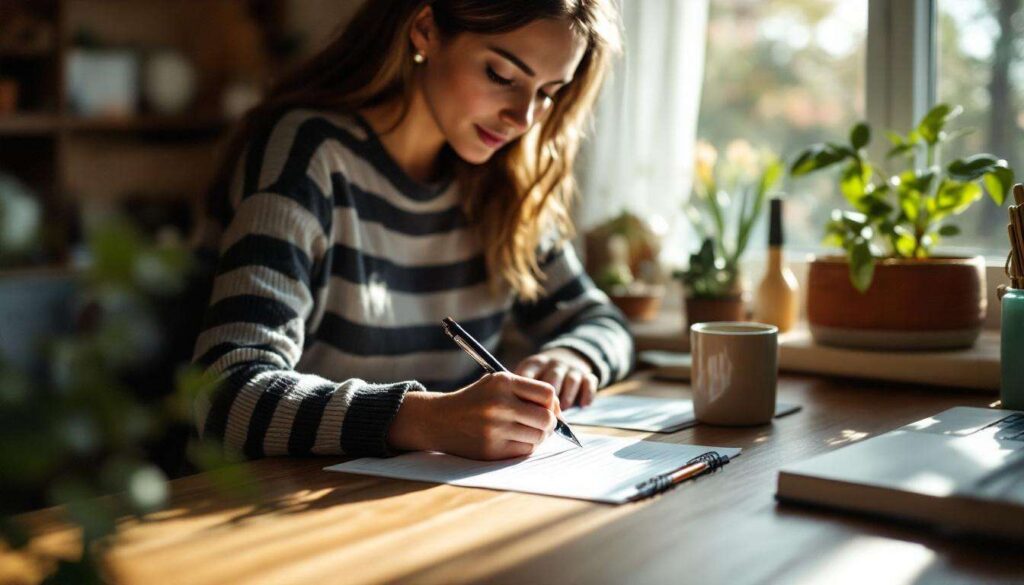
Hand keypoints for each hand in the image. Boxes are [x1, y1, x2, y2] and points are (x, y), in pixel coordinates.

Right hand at [388, 372, 559, 460]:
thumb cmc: (476, 400)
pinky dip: (525, 447)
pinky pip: (524, 451)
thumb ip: (526, 391)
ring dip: (538, 437)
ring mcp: (495, 428)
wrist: (440, 419)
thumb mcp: (495, 384)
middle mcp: (499, 404)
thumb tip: (559, 413)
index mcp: (502, 382)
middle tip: (544, 425)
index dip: (554, 403)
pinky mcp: (491, 449)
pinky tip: (514, 440)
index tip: (551, 409)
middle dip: (550, 423)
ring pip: (538, 437)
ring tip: (527, 432)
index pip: (547, 393)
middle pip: (546, 418)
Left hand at [514, 348, 597, 410]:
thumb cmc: (540, 376)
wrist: (565, 357)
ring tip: (561, 412)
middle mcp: (554, 363)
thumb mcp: (527, 377)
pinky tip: (583, 405)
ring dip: (567, 397)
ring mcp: (571, 368)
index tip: (526, 410)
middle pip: (552, 379)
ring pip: (571, 380)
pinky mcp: (587, 374)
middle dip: (549, 400)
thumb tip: (520, 416)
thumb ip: (522, 393)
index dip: (528, 395)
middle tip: (545, 417)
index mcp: (535, 364)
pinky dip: (587, 394)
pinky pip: (590, 382)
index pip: (529, 376)